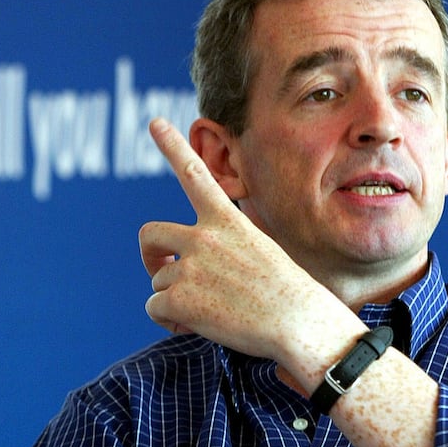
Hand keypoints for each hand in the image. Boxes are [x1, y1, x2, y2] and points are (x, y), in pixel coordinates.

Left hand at [139, 118, 362, 373]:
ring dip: (175, 297)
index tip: (155, 122)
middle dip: (149, 252)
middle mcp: (203, 236)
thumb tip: (190, 265)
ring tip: (210, 311)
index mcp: (227, 220)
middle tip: (160, 267)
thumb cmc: (286, 291)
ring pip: (158, 280)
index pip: (194, 174)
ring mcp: (189, 266)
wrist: (298, 322)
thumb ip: (223, 247)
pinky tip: (197, 324)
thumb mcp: (259, 250)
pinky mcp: (180, 299)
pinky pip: (155, 307)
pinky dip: (169, 320)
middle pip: (150, 233)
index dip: (172, 146)